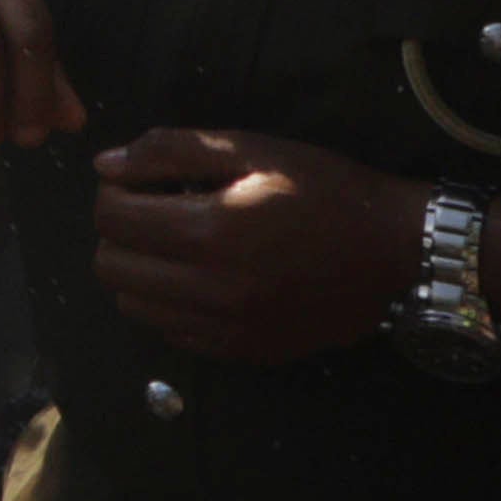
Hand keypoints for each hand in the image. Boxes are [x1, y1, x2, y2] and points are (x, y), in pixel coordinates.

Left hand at [90, 129, 424, 363]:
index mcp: (210, 232)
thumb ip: (170, 151)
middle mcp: (212, 289)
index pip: (111, 218)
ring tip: (176, 245)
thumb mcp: (251, 149)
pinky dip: (169, 304)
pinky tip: (201, 277)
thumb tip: (104, 164)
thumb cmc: (323, 190)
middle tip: (154, 212)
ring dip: (139, 271)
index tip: (141, 183)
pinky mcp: (245, 350)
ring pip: (132, 305)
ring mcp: (228, 328)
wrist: (395, 251)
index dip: (115, 192)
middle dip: (120, 233)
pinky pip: (172, 332)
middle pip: (110, 266)